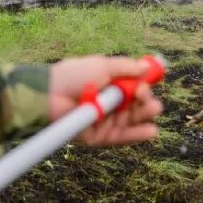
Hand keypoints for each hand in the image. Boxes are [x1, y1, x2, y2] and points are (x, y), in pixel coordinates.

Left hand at [48, 56, 163, 147]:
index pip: (134, 85)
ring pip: (133, 119)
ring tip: (152, 108)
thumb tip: (146, 66)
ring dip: (146, 113)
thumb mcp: (102, 65)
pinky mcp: (100, 136)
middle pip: (137, 103)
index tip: (153, 78)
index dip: (145, 83)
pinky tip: (152, 130)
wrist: (49, 96)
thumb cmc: (73, 76)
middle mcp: (110, 102)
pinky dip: (138, 135)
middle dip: (146, 99)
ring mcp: (106, 120)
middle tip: (142, 94)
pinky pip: (122, 137)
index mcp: (110, 83)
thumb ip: (126, 67)